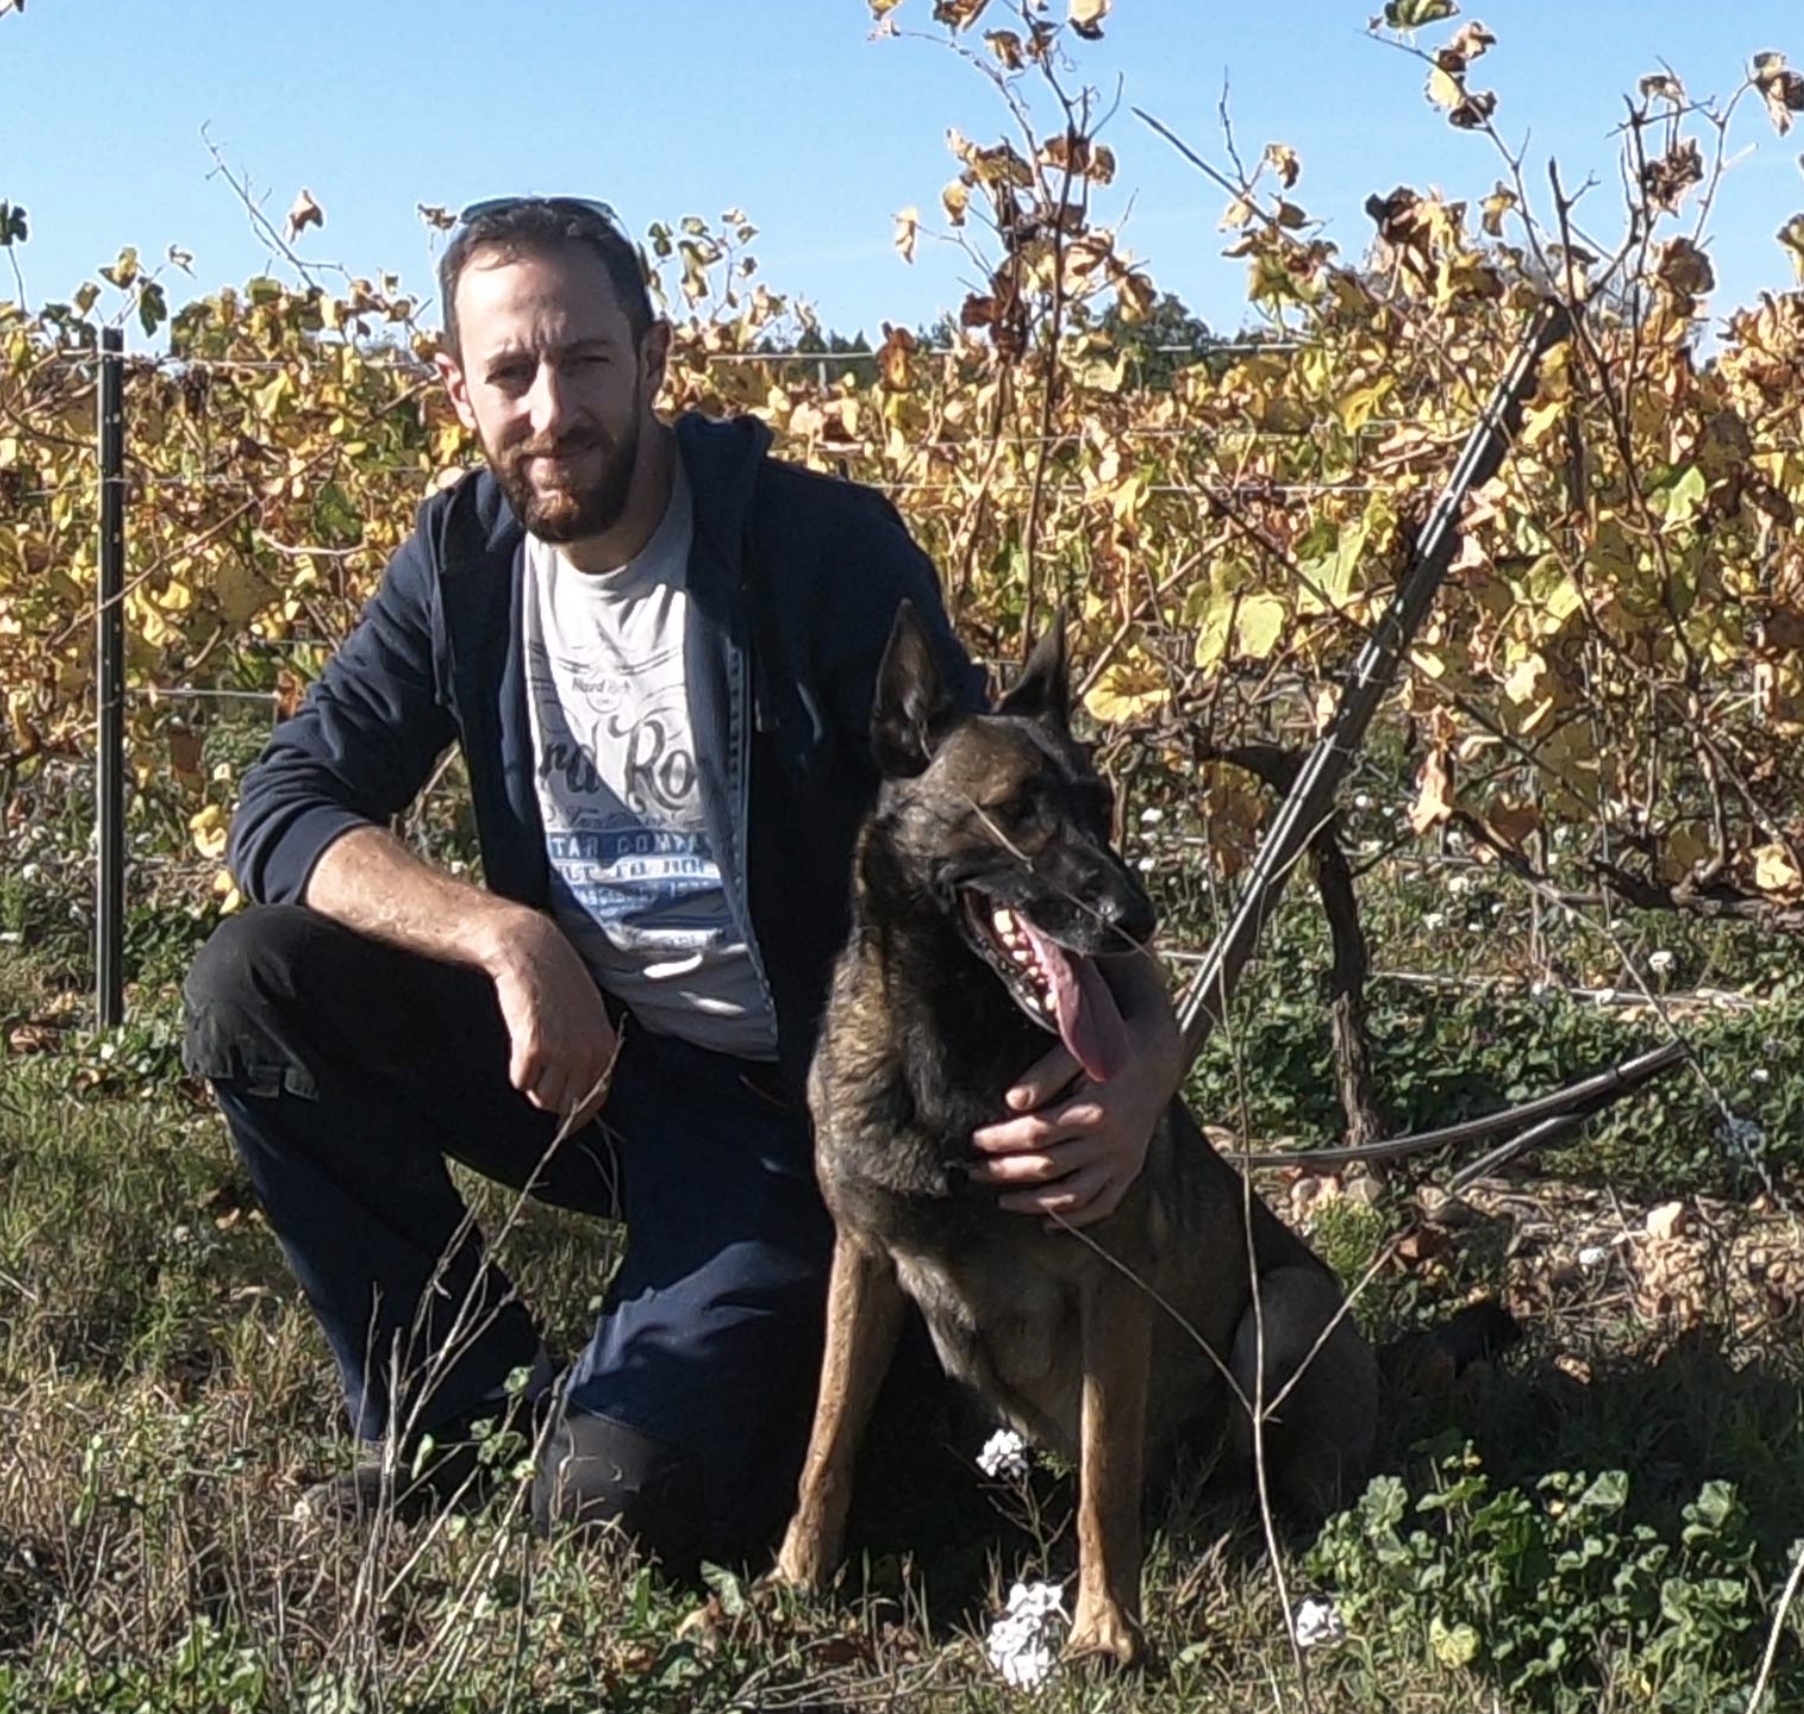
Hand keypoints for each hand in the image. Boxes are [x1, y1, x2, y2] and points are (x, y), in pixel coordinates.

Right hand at [481, 911, 618, 1125]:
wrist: (533, 954)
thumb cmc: (559, 982)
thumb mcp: (589, 1016)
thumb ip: (589, 1052)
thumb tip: (579, 1090)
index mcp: (606, 1048)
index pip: (596, 1099)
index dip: (578, 1114)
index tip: (565, 1124)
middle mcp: (588, 1054)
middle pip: (566, 1104)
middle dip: (550, 1096)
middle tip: (539, 1074)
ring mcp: (562, 1053)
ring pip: (542, 1098)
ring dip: (533, 1084)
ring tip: (531, 1053)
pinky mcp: (534, 1048)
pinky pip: (521, 1082)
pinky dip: (517, 1070)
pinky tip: (520, 1044)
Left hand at [969, 959, 1182, 1229]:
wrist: (1159, 1060)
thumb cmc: (1111, 1052)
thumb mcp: (1080, 1051)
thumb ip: (1046, 1073)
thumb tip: (1013, 1102)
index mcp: (1094, 1111)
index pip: (1036, 1133)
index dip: (1001, 1140)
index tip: (975, 1140)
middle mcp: (1109, 1142)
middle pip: (1047, 1167)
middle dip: (1005, 1172)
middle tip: (974, 1172)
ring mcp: (1121, 1161)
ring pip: (1072, 1195)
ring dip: (1033, 1203)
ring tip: (1002, 1201)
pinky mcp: (1130, 1170)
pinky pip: (1103, 1205)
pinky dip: (1075, 1218)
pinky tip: (1047, 1222)